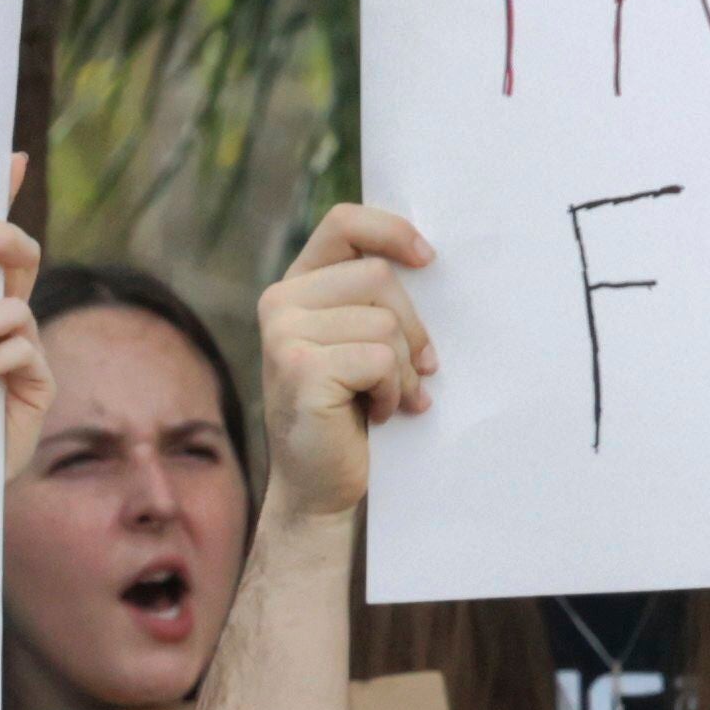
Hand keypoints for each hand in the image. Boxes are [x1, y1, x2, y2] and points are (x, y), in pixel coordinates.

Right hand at [257, 202, 436, 523]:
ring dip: (404, 369)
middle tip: (417, 371)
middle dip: (412, 328)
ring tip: (390, 398)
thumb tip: (429, 263)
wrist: (318, 486)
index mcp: (296, 286)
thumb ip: (372, 302)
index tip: (427, 260)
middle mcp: (280, 302)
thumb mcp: (357, 344)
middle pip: (378, 276)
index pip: (345, 223)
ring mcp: (284, 334)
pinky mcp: (300, 367)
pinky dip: (393, 392)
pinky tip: (377, 413)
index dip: (391, 230)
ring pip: (384, 323)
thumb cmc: (348, 413)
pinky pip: (380, 359)